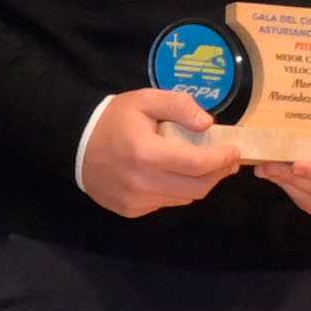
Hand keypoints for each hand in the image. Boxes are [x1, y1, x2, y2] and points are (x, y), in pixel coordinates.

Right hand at [78, 85, 238, 220]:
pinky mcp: (131, 211)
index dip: (222, 159)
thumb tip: (208, 124)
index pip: (197, 164)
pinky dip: (177, 190)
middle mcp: (142, 183)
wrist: (75, 144)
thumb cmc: (114, 119)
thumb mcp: (145, 99)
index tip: (234, 150)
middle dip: (218, 174)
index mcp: (146, 153)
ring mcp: (136, 201)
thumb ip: (179, 106)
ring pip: (184, 198)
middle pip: (197, 188)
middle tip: (227, 161)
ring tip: (204, 166)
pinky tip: (174, 175)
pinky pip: (166, 203)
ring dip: (200, 183)